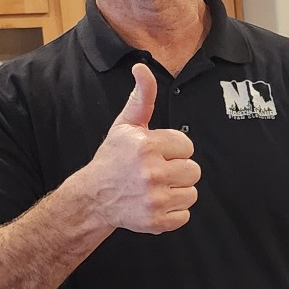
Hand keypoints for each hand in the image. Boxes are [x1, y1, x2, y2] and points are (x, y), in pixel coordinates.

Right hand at [81, 63, 199, 234]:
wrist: (94, 197)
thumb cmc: (114, 158)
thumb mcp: (126, 125)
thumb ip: (142, 97)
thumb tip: (143, 67)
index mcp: (146, 146)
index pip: (187, 145)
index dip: (173, 149)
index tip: (156, 153)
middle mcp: (151, 173)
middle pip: (194, 171)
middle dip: (178, 170)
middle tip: (157, 171)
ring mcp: (154, 200)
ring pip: (192, 193)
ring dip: (177, 191)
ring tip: (156, 187)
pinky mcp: (156, 222)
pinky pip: (185, 216)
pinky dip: (173, 212)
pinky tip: (155, 203)